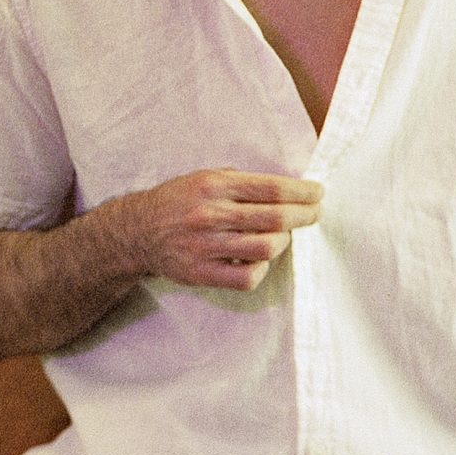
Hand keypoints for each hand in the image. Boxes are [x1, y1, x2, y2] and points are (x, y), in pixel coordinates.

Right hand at [115, 169, 321, 290]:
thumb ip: (241, 182)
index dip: (302, 192)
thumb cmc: (179, 201)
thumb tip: (288, 188)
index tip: (318, 193)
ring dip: (284, 241)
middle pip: (276, 218)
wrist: (138, 231)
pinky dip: (262, 269)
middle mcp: (210, 214)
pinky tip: (259, 259)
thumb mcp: (204, 177)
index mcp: (213, 185)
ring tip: (282, 235)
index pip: (272, 188)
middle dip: (305, 215)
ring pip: (267, 248)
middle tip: (314, 213)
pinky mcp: (201, 273)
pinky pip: (248, 277)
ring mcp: (205, 246)